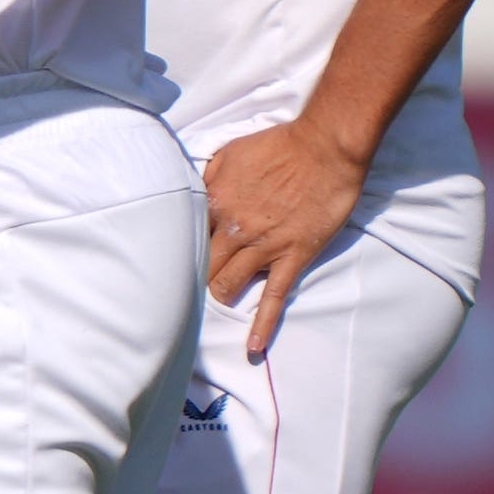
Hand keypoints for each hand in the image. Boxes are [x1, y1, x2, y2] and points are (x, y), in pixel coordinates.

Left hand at [202, 116, 369, 356]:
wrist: (324, 147)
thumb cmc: (277, 146)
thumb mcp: (227, 154)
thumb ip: (206, 178)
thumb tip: (191, 194)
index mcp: (213, 202)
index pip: (185, 236)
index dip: (178, 251)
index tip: (169, 264)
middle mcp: (233, 229)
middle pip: (202, 266)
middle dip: (192, 280)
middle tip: (183, 294)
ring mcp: (263, 247)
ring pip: (229, 284)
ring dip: (219, 297)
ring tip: (211, 309)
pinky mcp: (293, 257)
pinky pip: (274, 297)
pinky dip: (262, 325)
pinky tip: (252, 347)